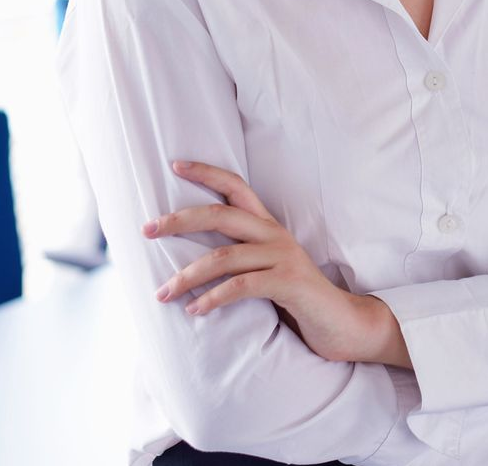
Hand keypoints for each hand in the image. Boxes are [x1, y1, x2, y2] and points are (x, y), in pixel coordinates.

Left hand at [146, 160, 386, 363]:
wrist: (341, 323)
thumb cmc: (295, 299)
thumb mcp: (265, 270)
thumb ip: (239, 259)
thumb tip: (188, 260)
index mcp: (268, 227)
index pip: (237, 187)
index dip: (207, 173)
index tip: (175, 164)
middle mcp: (275, 236)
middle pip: (221, 214)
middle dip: (179, 220)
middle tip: (146, 230)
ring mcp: (284, 258)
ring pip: (224, 256)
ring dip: (186, 275)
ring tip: (162, 293)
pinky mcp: (289, 283)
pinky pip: (241, 286)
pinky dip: (212, 298)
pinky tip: (194, 310)